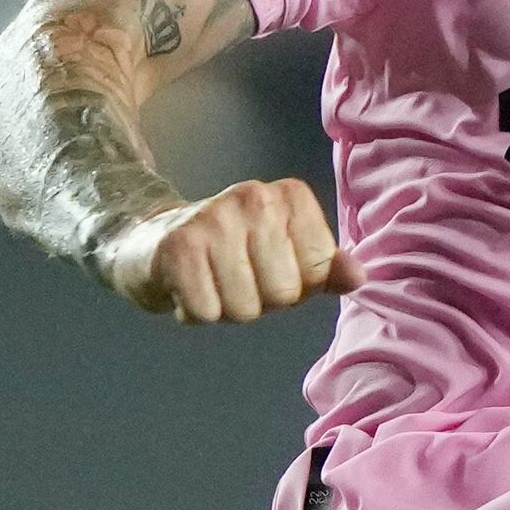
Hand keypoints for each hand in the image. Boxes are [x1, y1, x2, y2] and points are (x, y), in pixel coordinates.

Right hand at [102, 179, 360, 322]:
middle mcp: (253, 197)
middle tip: (234, 278)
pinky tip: (188, 288)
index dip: (295, 285)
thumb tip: (359, 277)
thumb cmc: (230, 254)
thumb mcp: (286, 255)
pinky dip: (195, 313)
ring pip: (244, 309)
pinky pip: (207, 312)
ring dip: (225, 309)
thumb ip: (326, 266)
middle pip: (283, 295)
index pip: (319, 272)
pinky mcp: (178, 245)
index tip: (268, 268)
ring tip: (211, 281)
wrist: (151, 241)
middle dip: (259, 301)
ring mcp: (214, 218)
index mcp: (289, 196)